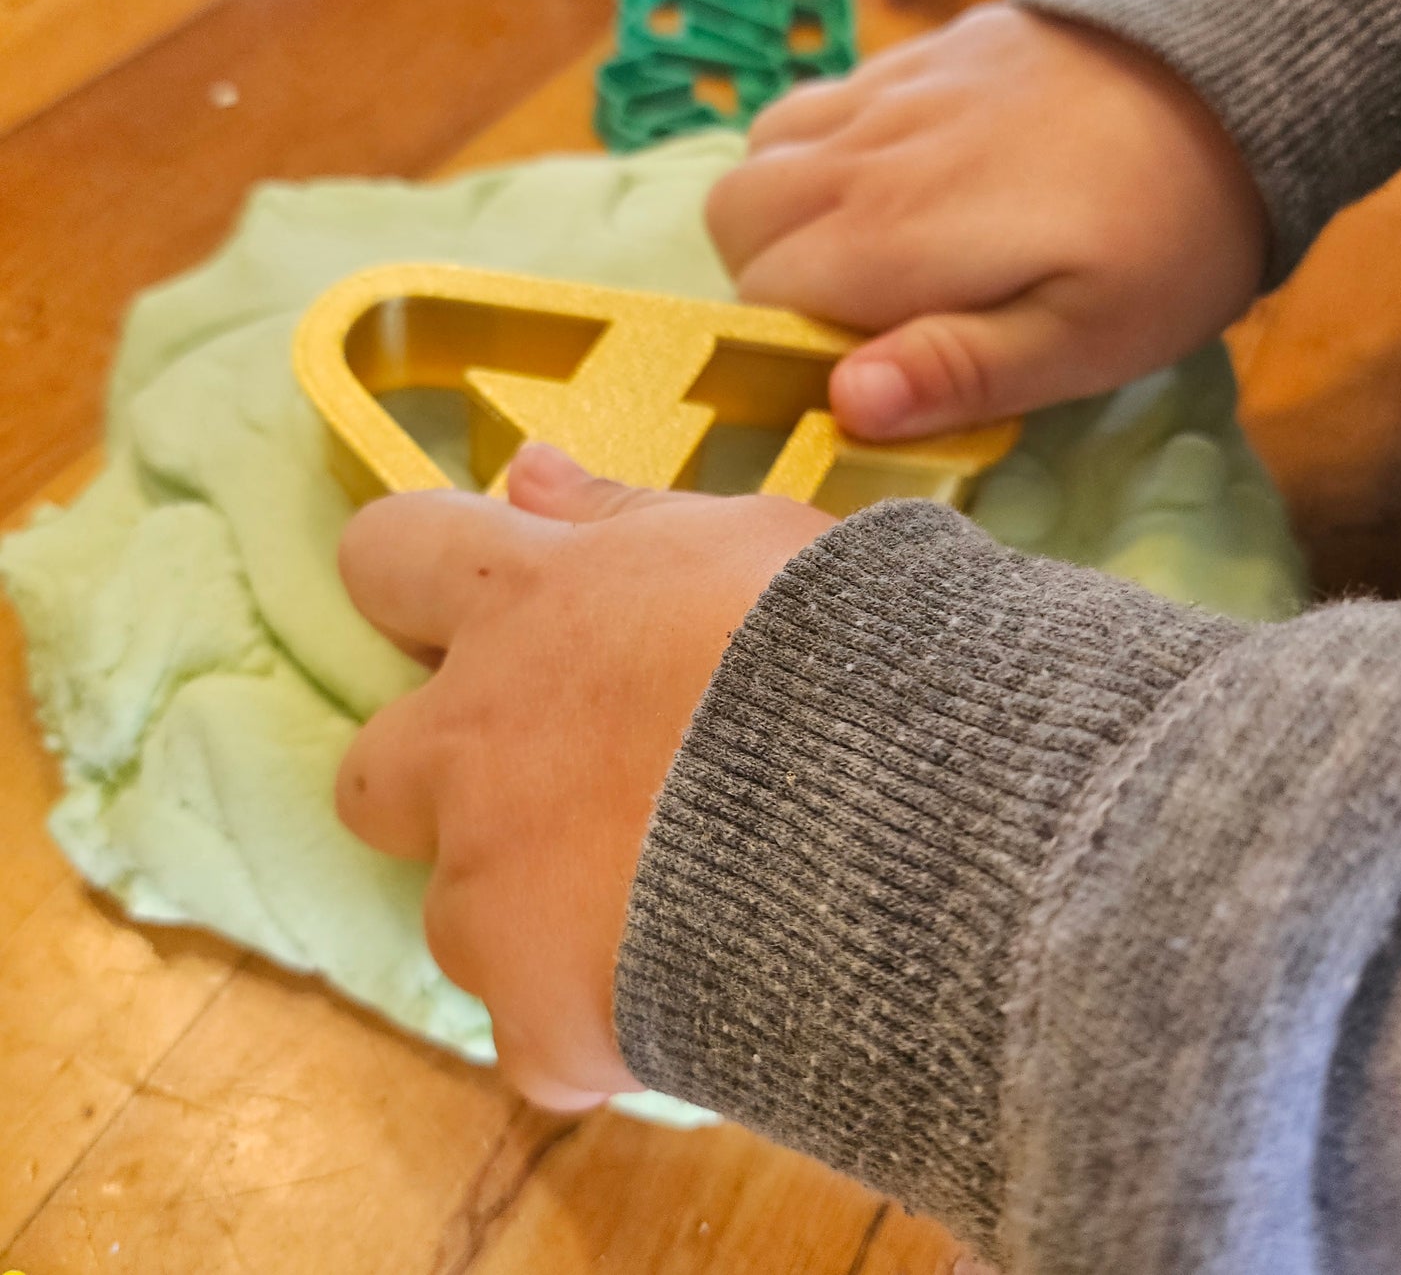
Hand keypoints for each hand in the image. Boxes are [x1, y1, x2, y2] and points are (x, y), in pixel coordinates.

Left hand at [334, 443, 833, 1109]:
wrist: (917, 816)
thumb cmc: (850, 653)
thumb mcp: (744, 539)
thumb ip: (616, 513)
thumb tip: (523, 472)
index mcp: (523, 607)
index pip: (388, 556)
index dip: (415, 587)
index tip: (469, 621)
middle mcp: (475, 739)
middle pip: (375, 771)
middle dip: (445, 784)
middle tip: (561, 791)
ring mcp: (491, 884)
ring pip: (459, 912)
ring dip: (531, 912)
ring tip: (659, 906)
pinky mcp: (539, 1009)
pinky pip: (534, 1036)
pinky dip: (591, 1025)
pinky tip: (683, 999)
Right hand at [707, 4, 1267, 439]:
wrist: (1234, 72)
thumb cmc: (1165, 237)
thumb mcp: (1084, 339)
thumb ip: (957, 372)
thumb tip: (843, 403)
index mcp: (891, 238)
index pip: (759, 299)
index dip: (791, 349)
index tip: (864, 369)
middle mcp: (862, 159)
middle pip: (734, 221)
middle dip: (768, 281)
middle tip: (859, 315)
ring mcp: (883, 96)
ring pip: (759, 155)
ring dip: (782, 215)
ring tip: (861, 255)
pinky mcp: (912, 62)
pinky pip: (811, 106)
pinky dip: (813, 155)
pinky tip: (886, 185)